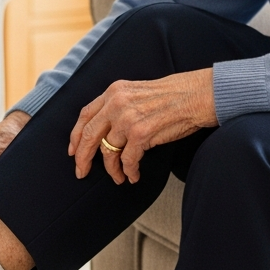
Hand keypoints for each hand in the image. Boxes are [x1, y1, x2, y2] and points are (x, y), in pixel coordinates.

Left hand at [68, 69, 217, 184]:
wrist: (197, 95)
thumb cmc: (173, 95)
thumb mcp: (137, 92)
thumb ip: (118, 105)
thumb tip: (105, 130)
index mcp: (114, 92)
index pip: (85, 115)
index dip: (75, 135)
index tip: (72, 151)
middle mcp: (116, 103)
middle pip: (89, 136)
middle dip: (82, 157)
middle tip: (81, 172)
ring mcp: (128, 118)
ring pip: (108, 151)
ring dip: (111, 169)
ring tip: (118, 177)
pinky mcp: (141, 134)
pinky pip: (128, 160)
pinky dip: (129, 172)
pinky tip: (133, 176)